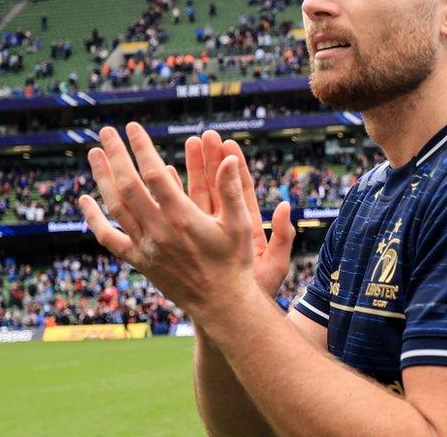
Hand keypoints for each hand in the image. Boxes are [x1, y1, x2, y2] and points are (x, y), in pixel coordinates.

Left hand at [78, 123, 256, 319]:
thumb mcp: (241, 224)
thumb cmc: (235, 262)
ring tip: (94, 154)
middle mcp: (159, 231)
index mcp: (183, 218)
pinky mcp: (140, 262)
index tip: (134, 128)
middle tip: (107, 131)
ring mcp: (146, 247)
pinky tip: (85, 201)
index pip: (154, 174)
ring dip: (102, 178)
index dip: (142, 149)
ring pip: (115, 208)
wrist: (221, 304)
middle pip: (128, 186)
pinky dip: (94, 219)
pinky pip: (109, 238)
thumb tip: (229, 158)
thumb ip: (232, 190)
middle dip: (116, 155)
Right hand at [184, 130, 294, 297]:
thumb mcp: (275, 264)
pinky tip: (158, 178)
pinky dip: (169, 196)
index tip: (228, 143)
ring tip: (185, 146)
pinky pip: (177, 213)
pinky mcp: (191, 239)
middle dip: (210, 160)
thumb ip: (283, 236)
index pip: (241, 188)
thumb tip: (288, 207)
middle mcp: (226, 224)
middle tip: (203, 135)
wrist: (234, 312)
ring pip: (196, 196)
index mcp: (246, 225)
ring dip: (191, 171)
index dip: (235, 166)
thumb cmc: (257, 290)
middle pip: (217, 186)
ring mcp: (206, 230)